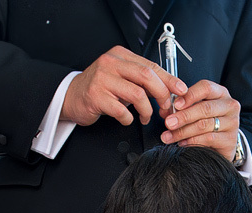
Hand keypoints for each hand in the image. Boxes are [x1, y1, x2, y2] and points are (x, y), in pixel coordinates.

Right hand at [62, 46, 187, 126]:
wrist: (71, 96)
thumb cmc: (100, 89)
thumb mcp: (121, 77)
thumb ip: (141, 80)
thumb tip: (168, 89)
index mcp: (120, 56)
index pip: (151, 66)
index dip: (169, 79)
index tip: (180, 90)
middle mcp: (111, 64)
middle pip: (146, 76)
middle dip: (161, 94)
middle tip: (165, 107)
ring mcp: (102, 79)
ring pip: (137, 94)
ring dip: (146, 110)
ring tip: (145, 117)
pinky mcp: (96, 96)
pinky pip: (121, 111)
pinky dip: (129, 119)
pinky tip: (127, 119)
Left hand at [160, 80, 240, 161]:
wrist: (221, 144)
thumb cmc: (207, 123)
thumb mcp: (195, 110)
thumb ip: (181, 108)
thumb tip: (165, 111)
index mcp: (220, 93)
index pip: (206, 88)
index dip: (189, 95)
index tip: (175, 105)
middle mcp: (229, 105)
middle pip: (204, 108)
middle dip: (183, 116)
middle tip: (168, 123)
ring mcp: (232, 123)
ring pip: (204, 125)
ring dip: (183, 131)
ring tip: (169, 136)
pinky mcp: (230, 140)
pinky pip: (208, 139)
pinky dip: (192, 141)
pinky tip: (182, 143)